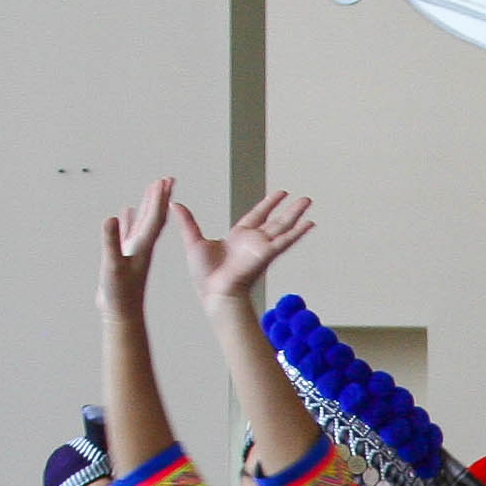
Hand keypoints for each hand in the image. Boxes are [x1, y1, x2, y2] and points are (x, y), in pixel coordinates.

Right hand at [101, 179, 173, 316]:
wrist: (121, 312)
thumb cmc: (119, 293)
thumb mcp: (113, 265)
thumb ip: (112, 242)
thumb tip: (112, 218)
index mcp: (143, 246)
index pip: (155, 217)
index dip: (160, 198)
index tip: (166, 181)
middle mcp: (142, 245)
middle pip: (154, 215)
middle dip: (160, 196)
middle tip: (167, 178)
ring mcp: (134, 250)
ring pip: (143, 221)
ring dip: (147, 204)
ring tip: (151, 188)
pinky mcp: (124, 255)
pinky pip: (128, 232)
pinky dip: (129, 219)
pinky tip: (127, 211)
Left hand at [171, 189, 314, 307]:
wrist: (214, 291)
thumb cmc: (205, 275)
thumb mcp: (193, 241)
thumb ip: (188, 222)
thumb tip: (174, 205)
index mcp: (239, 237)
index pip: (257, 215)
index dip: (268, 204)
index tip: (280, 194)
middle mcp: (254, 241)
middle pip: (276, 220)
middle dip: (290, 209)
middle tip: (303, 199)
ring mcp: (262, 247)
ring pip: (284, 226)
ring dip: (297, 214)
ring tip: (309, 201)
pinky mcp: (266, 254)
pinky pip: (285, 241)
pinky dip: (298, 232)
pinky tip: (310, 224)